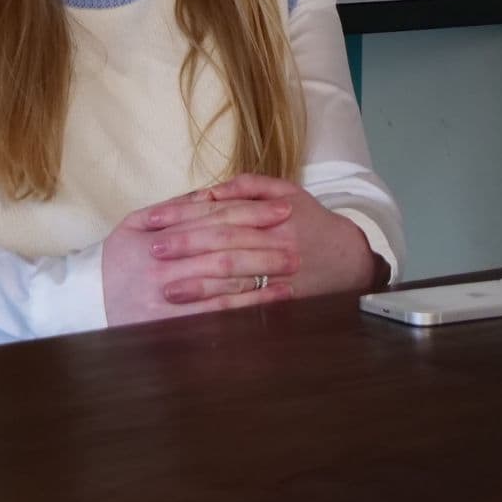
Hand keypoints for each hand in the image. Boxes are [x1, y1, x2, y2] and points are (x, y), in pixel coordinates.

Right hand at [101, 189, 298, 326]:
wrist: (83, 302)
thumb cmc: (114, 258)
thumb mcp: (134, 223)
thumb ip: (173, 208)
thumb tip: (211, 193)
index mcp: (159, 234)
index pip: (215, 219)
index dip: (252, 213)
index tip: (282, 210)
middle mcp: (164, 264)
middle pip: (225, 250)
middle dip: (264, 245)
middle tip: (296, 243)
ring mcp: (168, 296)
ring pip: (224, 283)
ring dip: (262, 276)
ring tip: (291, 271)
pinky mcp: (172, 325)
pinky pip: (216, 315)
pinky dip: (247, 307)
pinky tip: (270, 300)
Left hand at [154, 174, 379, 299]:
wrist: (349, 259)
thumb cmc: (312, 221)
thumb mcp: (287, 191)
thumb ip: (249, 187)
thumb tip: (210, 192)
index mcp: (270, 214)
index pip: (219, 212)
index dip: (184, 215)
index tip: (154, 220)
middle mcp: (274, 243)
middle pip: (223, 244)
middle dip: (186, 247)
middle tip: (152, 252)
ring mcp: (279, 274)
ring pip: (235, 279)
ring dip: (200, 284)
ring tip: (167, 289)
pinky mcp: (283, 301)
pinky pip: (250, 306)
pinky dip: (224, 309)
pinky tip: (200, 315)